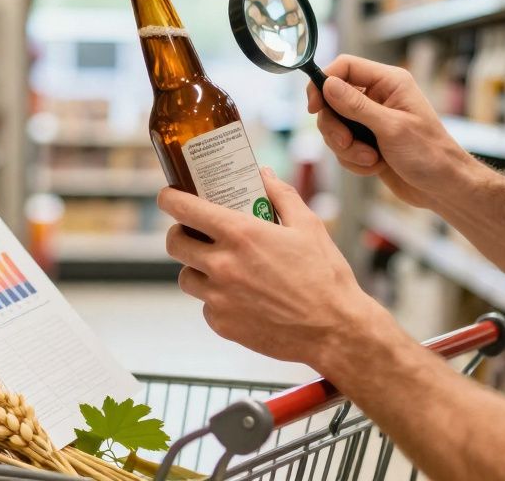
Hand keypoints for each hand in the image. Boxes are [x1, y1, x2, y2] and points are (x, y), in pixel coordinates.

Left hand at [158, 168, 386, 367]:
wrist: (334, 329)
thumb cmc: (324, 276)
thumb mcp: (308, 225)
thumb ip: (281, 194)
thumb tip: (264, 174)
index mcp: (240, 234)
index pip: (184, 209)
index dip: (169, 198)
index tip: (169, 196)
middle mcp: (222, 265)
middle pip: (174, 243)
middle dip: (180, 233)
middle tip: (195, 232)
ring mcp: (219, 298)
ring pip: (186, 277)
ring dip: (196, 268)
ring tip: (221, 266)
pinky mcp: (222, 325)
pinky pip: (205, 306)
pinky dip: (216, 299)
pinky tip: (241, 296)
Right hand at [307, 55, 478, 208]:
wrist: (443, 187)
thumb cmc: (429, 154)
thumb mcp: (391, 128)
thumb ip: (357, 106)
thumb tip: (328, 84)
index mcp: (389, 82)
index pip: (345, 67)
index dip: (324, 83)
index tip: (314, 107)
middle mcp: (378, 97)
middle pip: (333, 100)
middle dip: (336, 127)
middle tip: (347, 143)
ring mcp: (371, 120)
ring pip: (335, 127)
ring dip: (347, 148)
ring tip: (371, 159)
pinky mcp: (367, 142)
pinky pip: (343, 147)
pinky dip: (353, 160)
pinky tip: (374, 166)